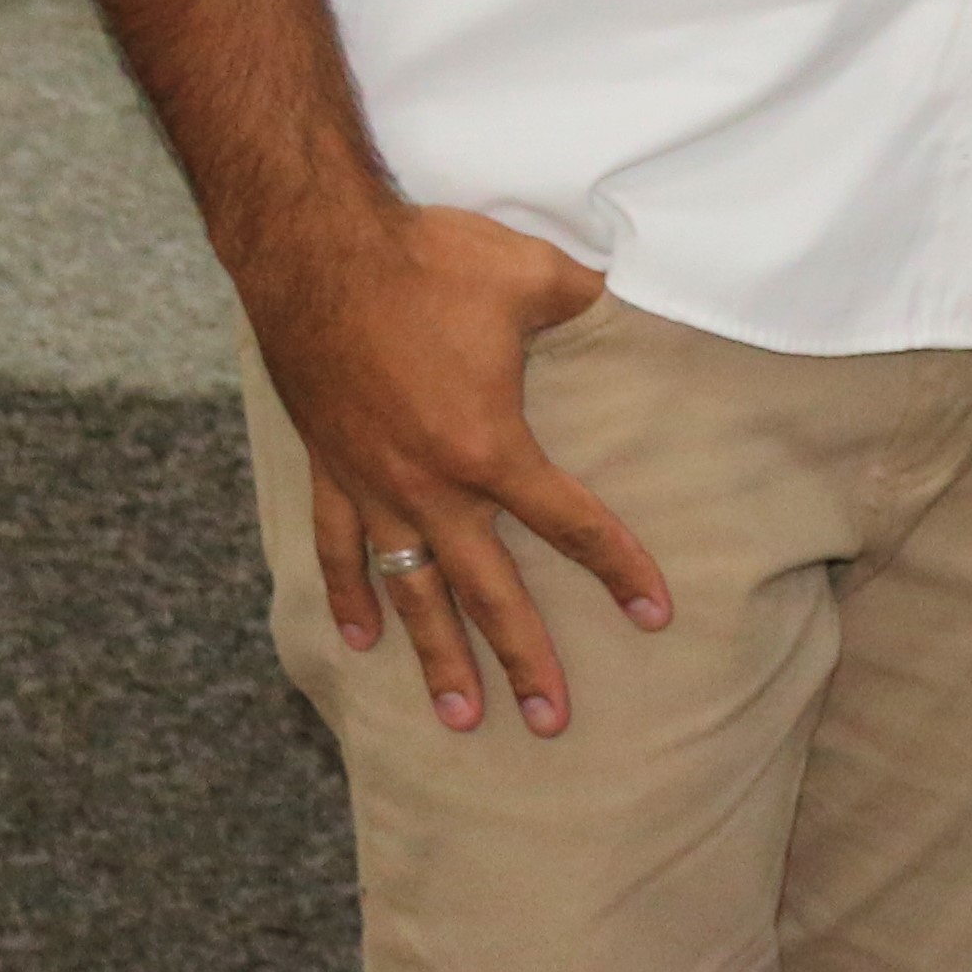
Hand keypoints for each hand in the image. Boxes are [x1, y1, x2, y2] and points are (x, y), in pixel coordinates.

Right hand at [241, 201, 669, 734]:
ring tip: (459, 716)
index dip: (619, 570)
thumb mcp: (535, 275)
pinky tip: (358, 641)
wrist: (316, 250)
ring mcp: (373, 484)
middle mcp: (429, 485)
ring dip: (435, 656)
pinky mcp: (329, 469)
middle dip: (524, 658)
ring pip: (410, 591)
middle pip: (488, 590)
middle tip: (552, 721)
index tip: (655, 615)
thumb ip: (593, 302)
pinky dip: (349, 596)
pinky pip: (338, 551)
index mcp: (488, 447)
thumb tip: (642, 297)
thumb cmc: (430, 260)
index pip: (570, 525)